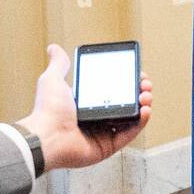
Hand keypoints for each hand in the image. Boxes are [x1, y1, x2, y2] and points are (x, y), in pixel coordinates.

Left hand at [16, 43, 151, 170]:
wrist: (46, 136)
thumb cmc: (47, 112)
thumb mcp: (53, 80)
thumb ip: (59, 64)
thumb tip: (54, 48)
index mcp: (85, 103)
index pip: (112, 90)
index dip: (126, 81)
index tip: (136, 74)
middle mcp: (95, 118)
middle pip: (125, 103)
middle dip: (138, 92)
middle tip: (144, 84)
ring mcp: (102, 133)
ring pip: (130, 118)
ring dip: (143, 106)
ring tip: (146, 95)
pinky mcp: (108, 146)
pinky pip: (129, 134)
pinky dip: (141, 123)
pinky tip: (145, 111)